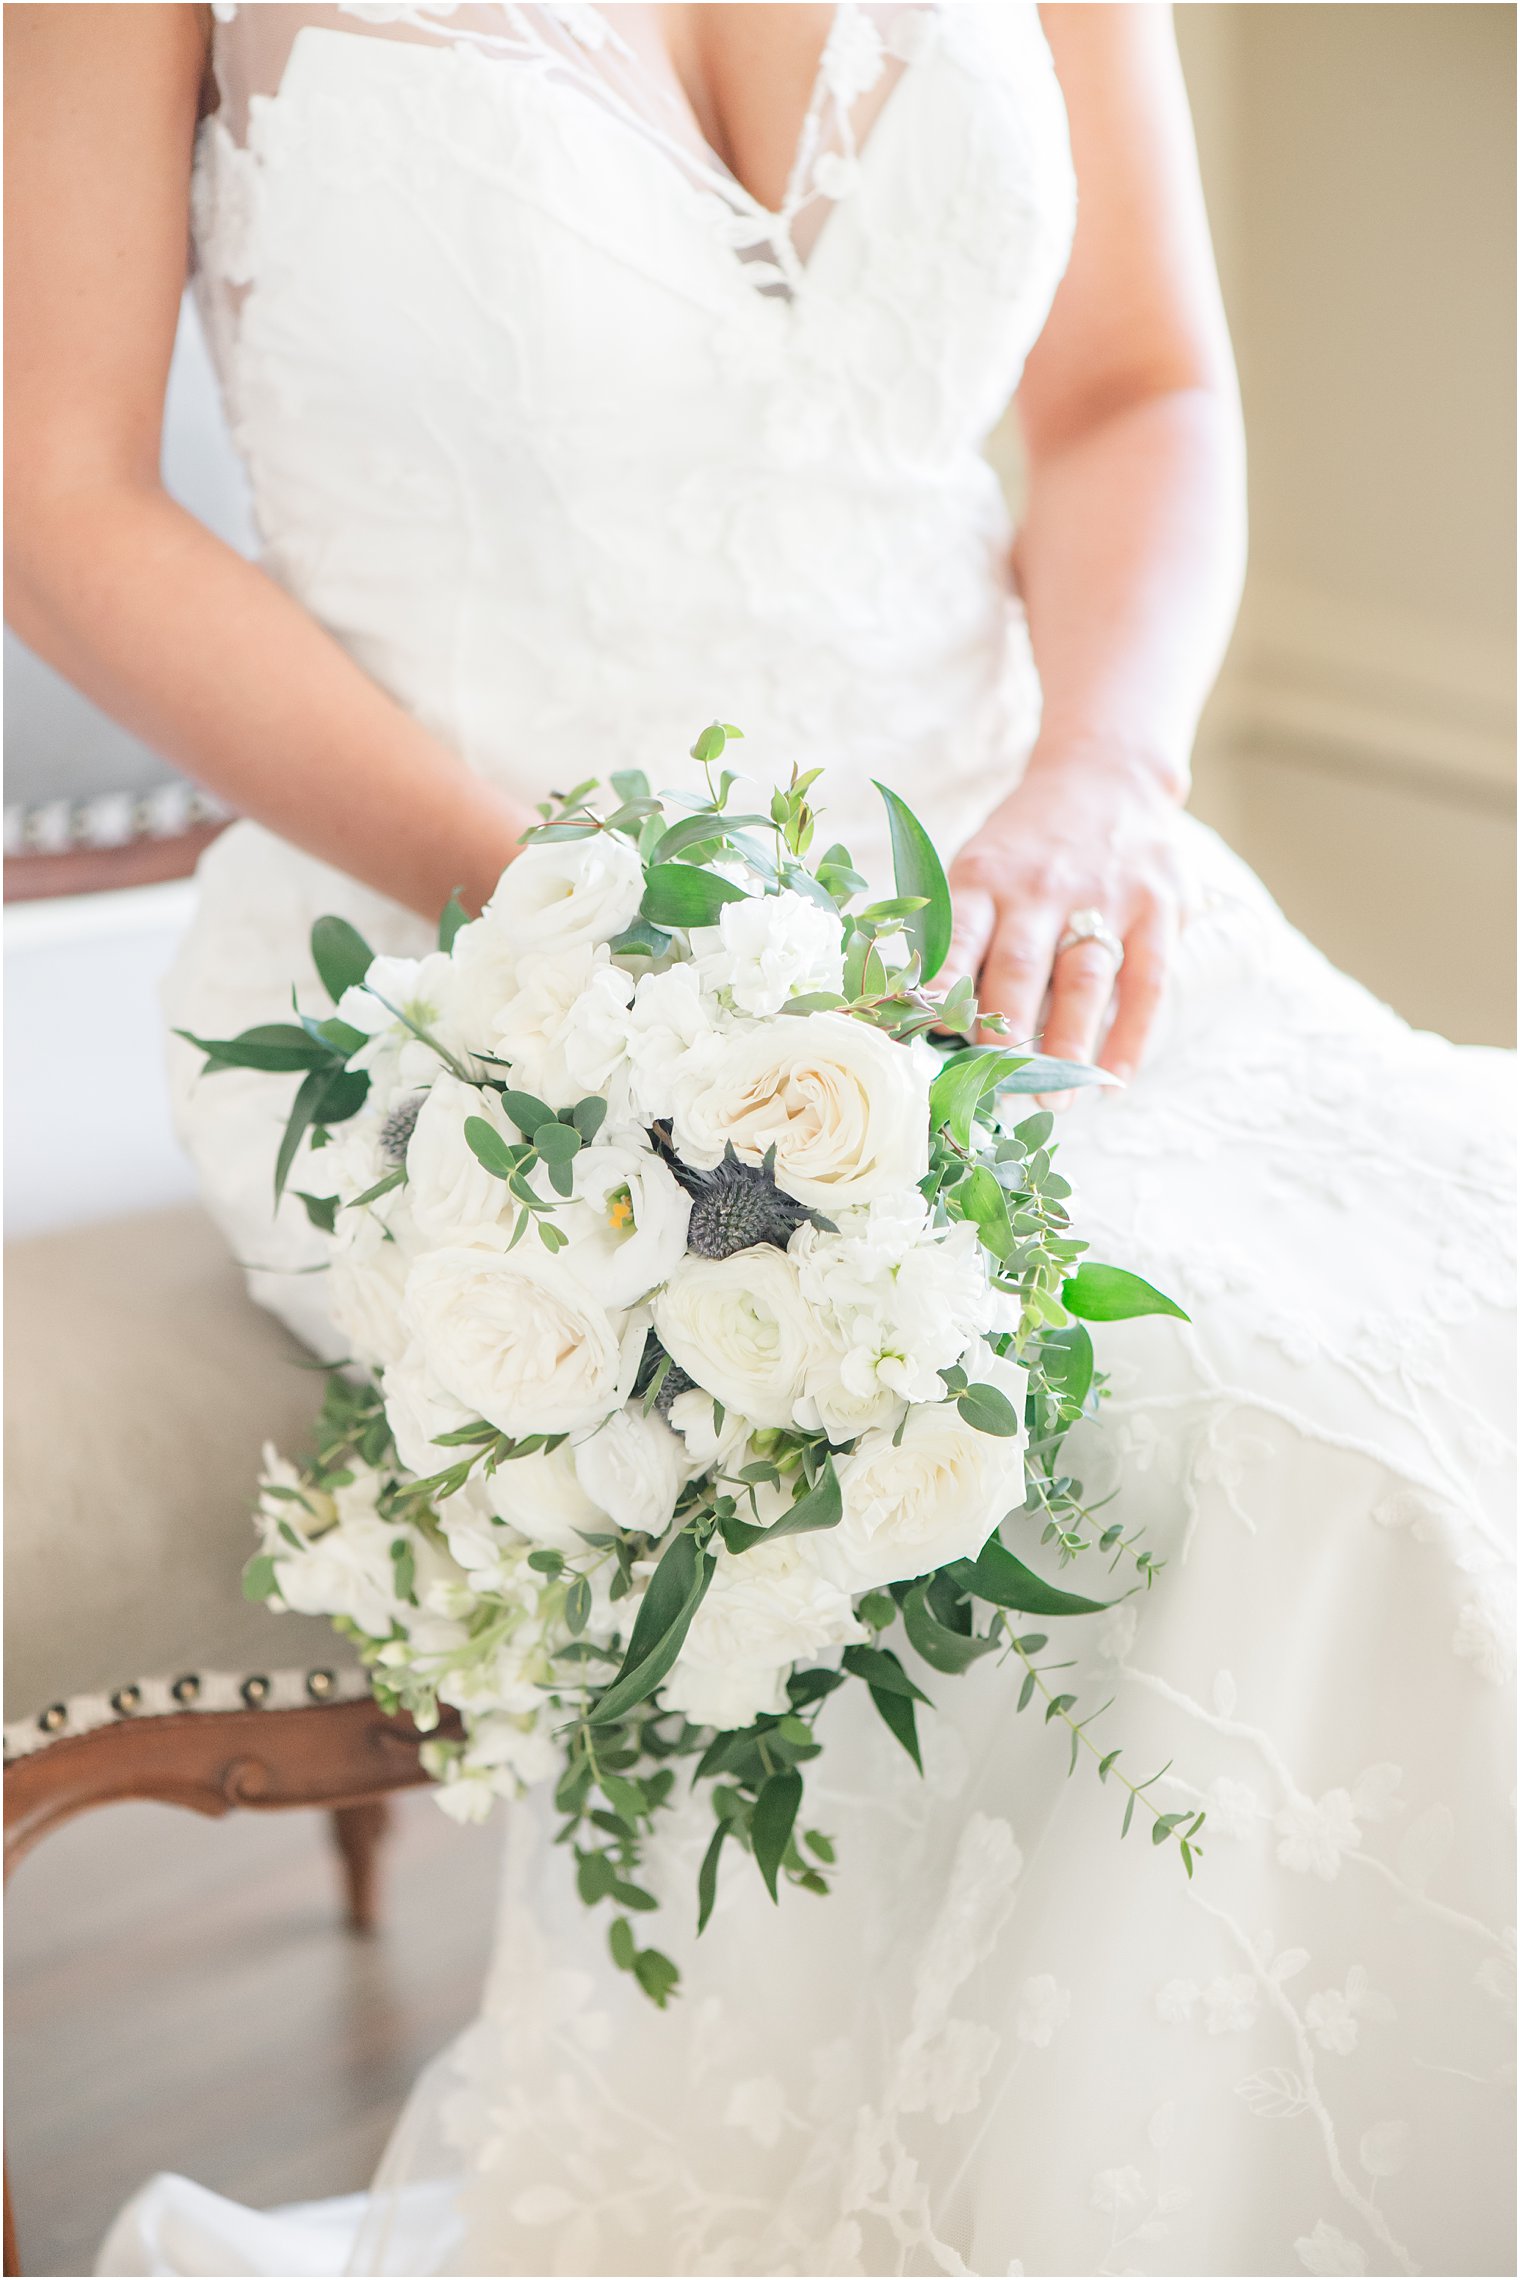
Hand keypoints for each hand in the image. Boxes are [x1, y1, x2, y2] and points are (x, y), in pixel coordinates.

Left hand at [942, 744, 1187, 1085]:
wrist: (1106, 776)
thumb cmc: (1024, 849)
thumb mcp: (978, 872)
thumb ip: (956, 938)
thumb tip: (916, 1024)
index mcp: (983, 879)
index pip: (958, 940)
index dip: (944, 991)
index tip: (930, 1042)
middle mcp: (1041, 887)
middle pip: (1021, 968)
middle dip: (1007, 1034)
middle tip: (997, 1091)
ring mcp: (1105, 896)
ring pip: (1084, 980)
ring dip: (1068, 1046)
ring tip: (1056, 1101)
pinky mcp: (1158, 908)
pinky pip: (1147, 982)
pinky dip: (1131, 1035)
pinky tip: (1114, 1080)